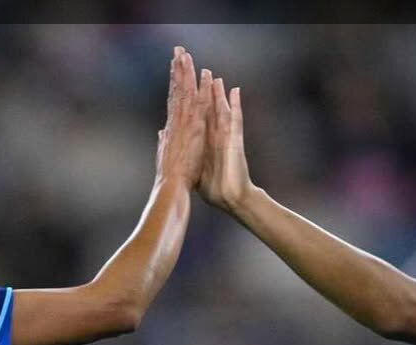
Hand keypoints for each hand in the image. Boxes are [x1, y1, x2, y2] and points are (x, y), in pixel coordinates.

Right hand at [156, 47, 209, 188]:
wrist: (170, 187)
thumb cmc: (169, 177)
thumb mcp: (165, 155)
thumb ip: (164, 141)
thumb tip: (161, 132)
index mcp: (171, 128)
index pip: (173, 101)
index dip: (173, 83)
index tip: (173, 67)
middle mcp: (176, 122)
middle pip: (177, 91)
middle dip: (177, 70)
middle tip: (178, 51)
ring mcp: (184, 124)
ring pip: (185, 92)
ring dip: (186, 72)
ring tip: (185, 55)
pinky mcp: (194, 129)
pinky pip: (198, 104)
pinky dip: (200, 89)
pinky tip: (203, 75)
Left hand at [197, 77, 252, 214]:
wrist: (231, 199)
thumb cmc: (215, 189)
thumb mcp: (198, 171)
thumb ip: (190, 159)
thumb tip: (180, 156)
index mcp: (205, 144)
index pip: (197, 119)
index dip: (191, 105)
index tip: (185, 90)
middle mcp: (216, 137)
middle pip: (209, 111)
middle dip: (203, 94)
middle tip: (199, 75)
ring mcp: (227, 138)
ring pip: (222, 111)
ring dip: (218, 94)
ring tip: (215, 77)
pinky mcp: (235, 141)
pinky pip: (235, 119)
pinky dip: (235, 105)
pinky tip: (234, 91)